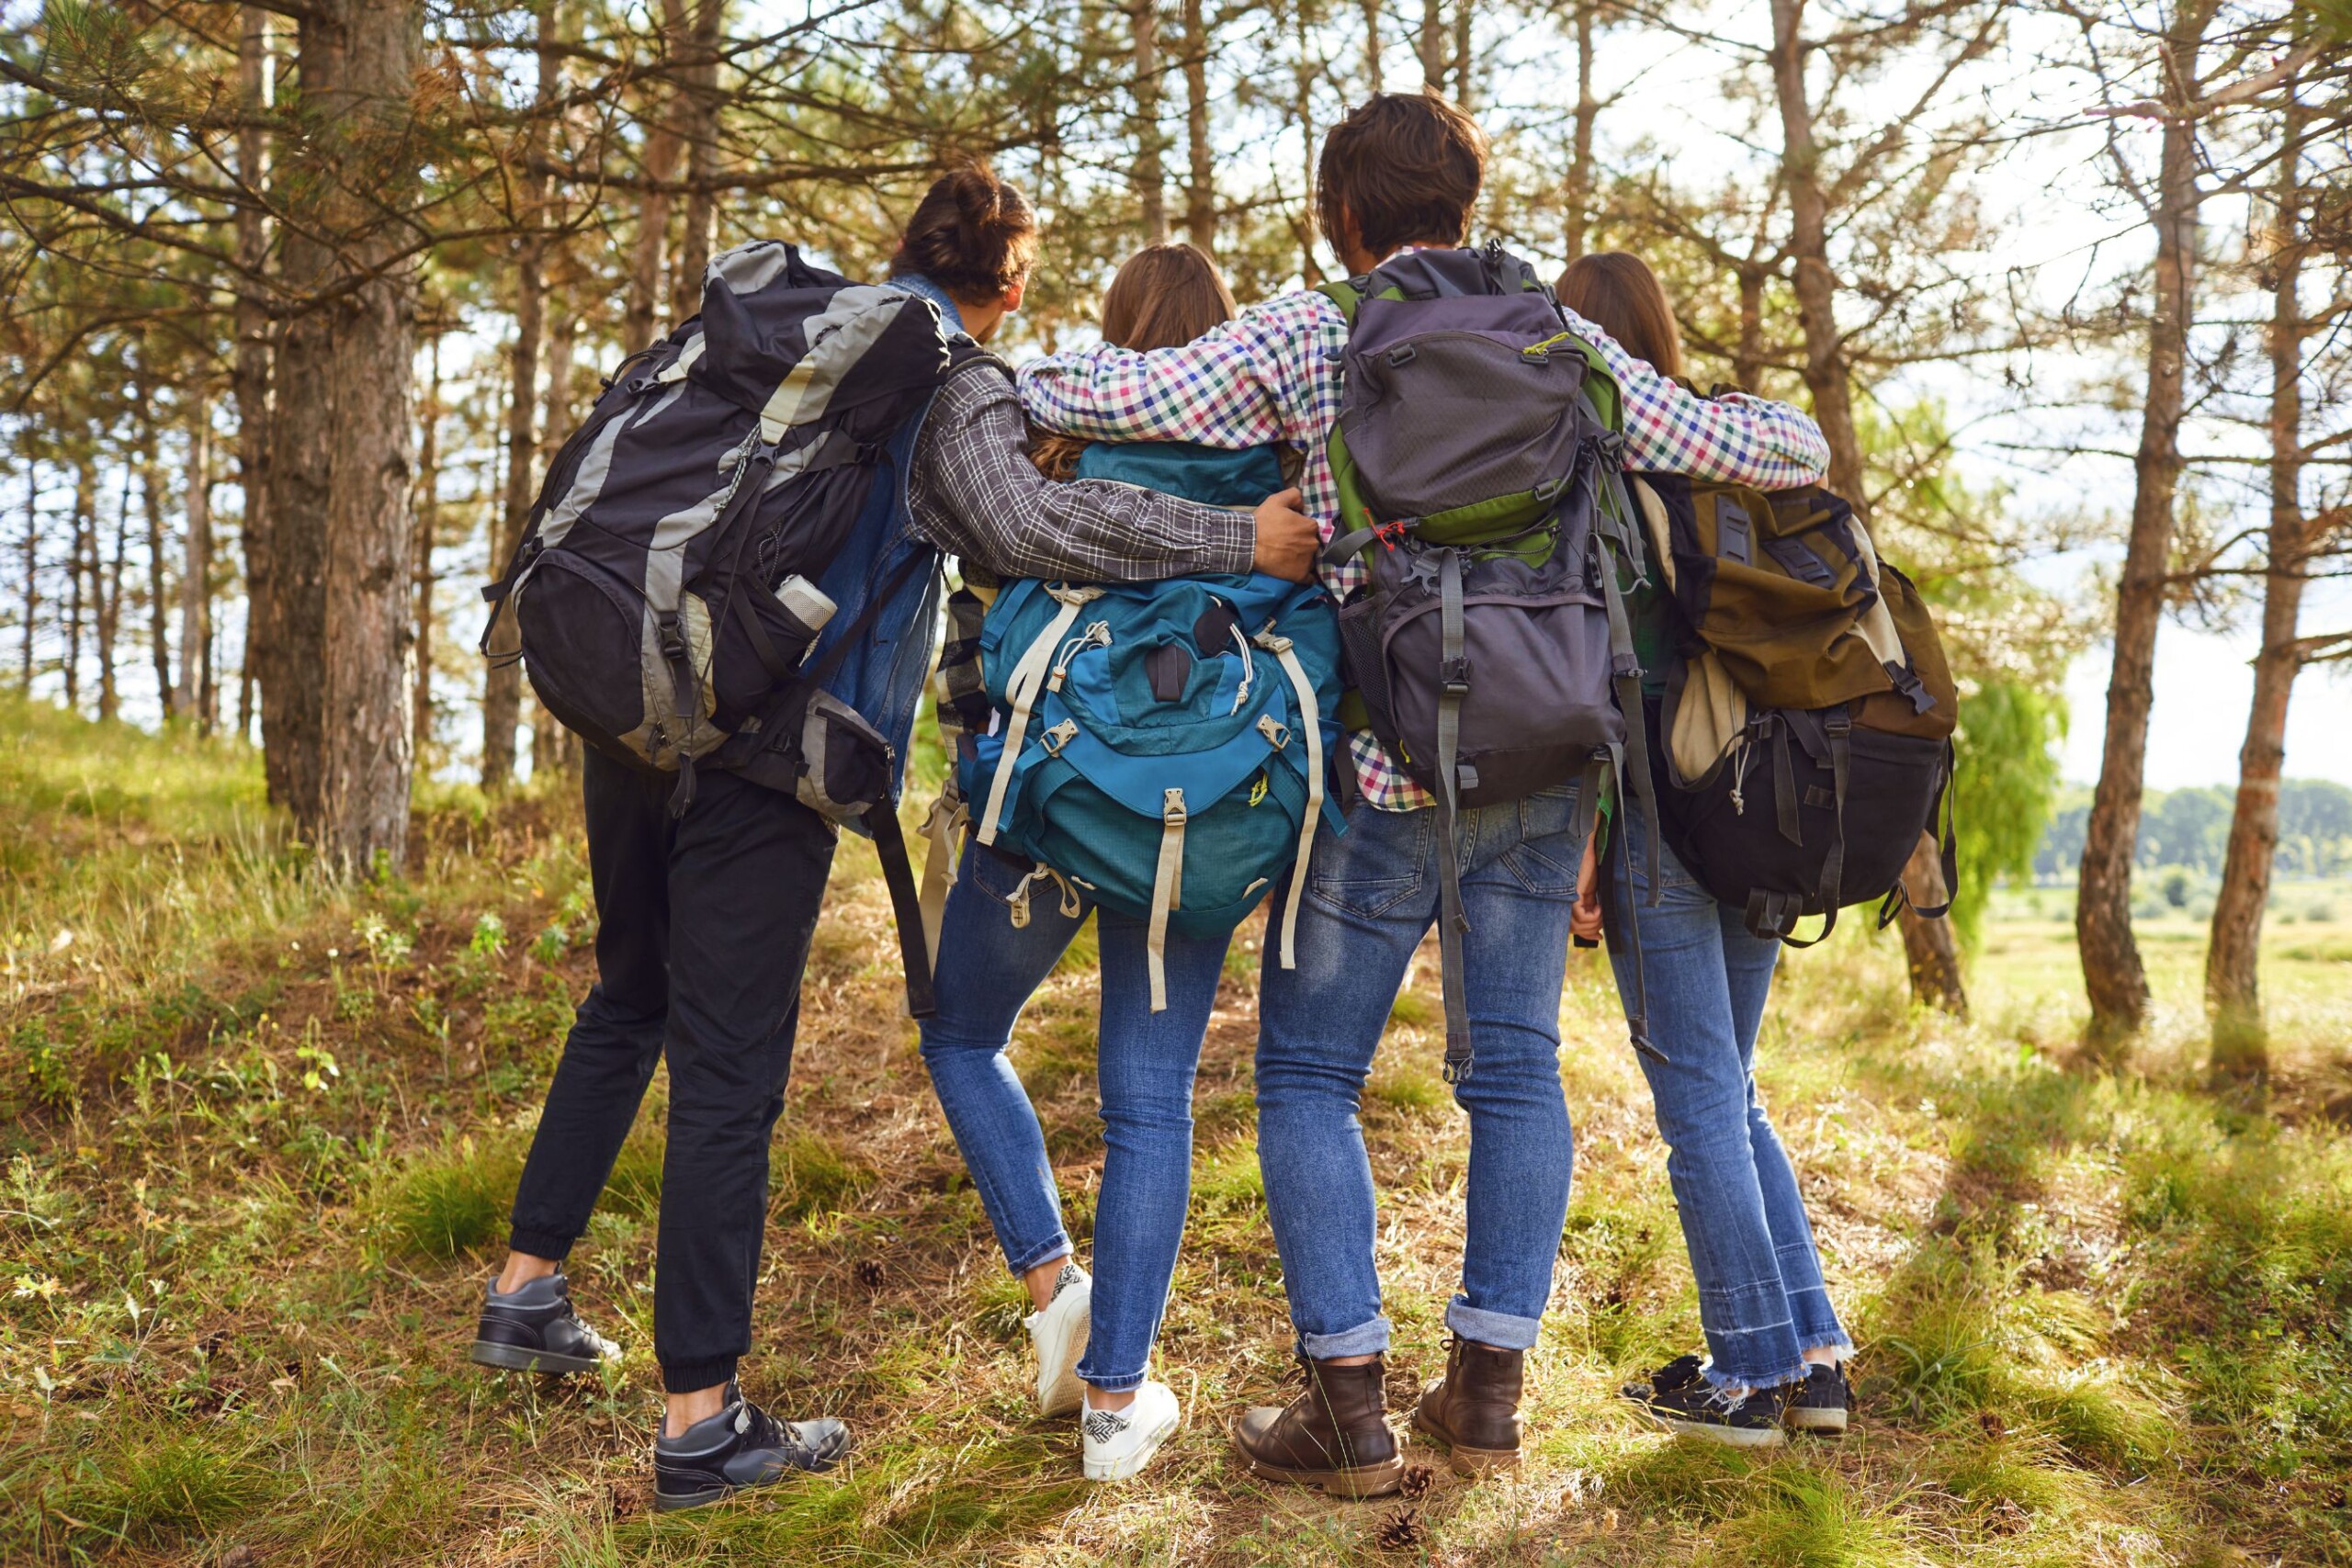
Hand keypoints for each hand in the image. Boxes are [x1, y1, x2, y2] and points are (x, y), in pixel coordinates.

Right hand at [1252, 488, 1319, 581]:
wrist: (1247, 545)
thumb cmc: (1262, 522)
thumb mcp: (1276, 500)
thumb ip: (1294, 495)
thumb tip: (1302, 502)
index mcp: (1310, 526)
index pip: (1310, 526)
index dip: (1300, 527)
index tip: (1289, 530)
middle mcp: (1313, 543)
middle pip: (1311, 543)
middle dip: (1302, 542)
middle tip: (1287, 543)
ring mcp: (1307, 561)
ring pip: (1310, 559)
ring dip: (1303, 558)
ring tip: (1287, 557)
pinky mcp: (1300, 575)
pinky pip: (1309, 577)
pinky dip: (1304, 575)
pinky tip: (1295, 570)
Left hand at [1571, 827, 1603, 941]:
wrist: (1587, 850)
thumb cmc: (1591, 865)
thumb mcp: (1596, 890)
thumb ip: (1596, 906)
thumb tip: (1602, 922)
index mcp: (1569, 901)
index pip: (1571, 926)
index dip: (1585, 934)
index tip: (1599, 937)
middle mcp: (1564, 901)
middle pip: (1574, 928)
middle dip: (1589, 932)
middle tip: (1600, 934)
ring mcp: (1566, 899)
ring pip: (1578, 925)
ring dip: (1595, 923)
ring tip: (1601, 914)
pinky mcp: (1571, 895)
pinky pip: (1582, 916)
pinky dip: (1593, 916)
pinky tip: (1599, 908)